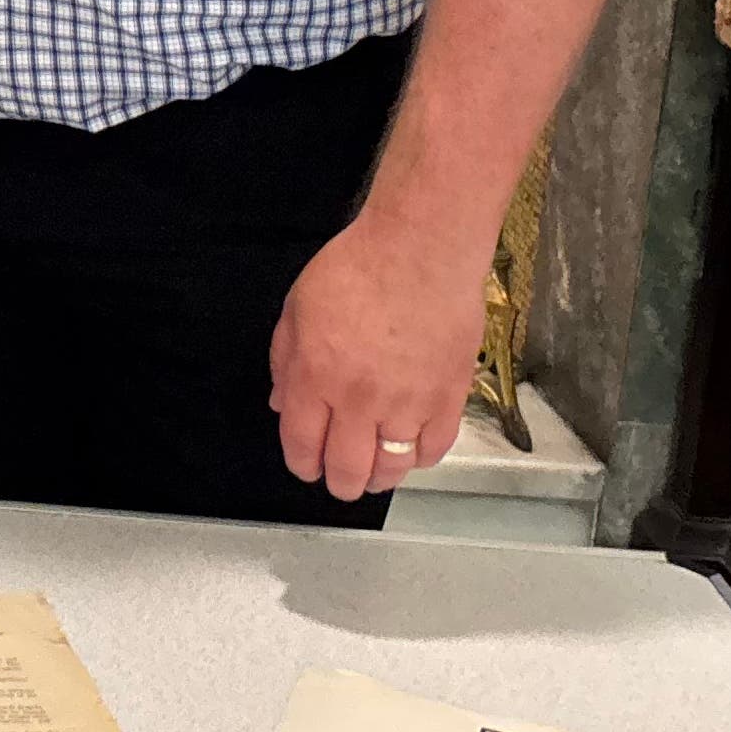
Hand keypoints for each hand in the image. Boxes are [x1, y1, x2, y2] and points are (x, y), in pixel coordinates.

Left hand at [268, 209, 485, 502]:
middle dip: (340, 482)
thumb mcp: (298, 306)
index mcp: (315, 377)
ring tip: (376, 471)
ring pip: (391, 469)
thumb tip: (282, 404)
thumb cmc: (357, 267)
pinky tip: (410, 448)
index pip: (302, 446)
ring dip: (379, 478)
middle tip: (342, 478)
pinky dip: (418, 458)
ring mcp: (407, 403)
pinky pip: (432, 450)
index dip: (303, 465)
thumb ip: (285, 360)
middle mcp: (358, 400)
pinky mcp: (448, 399)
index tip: (308, 467)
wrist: (421, 249)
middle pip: (347, 470)